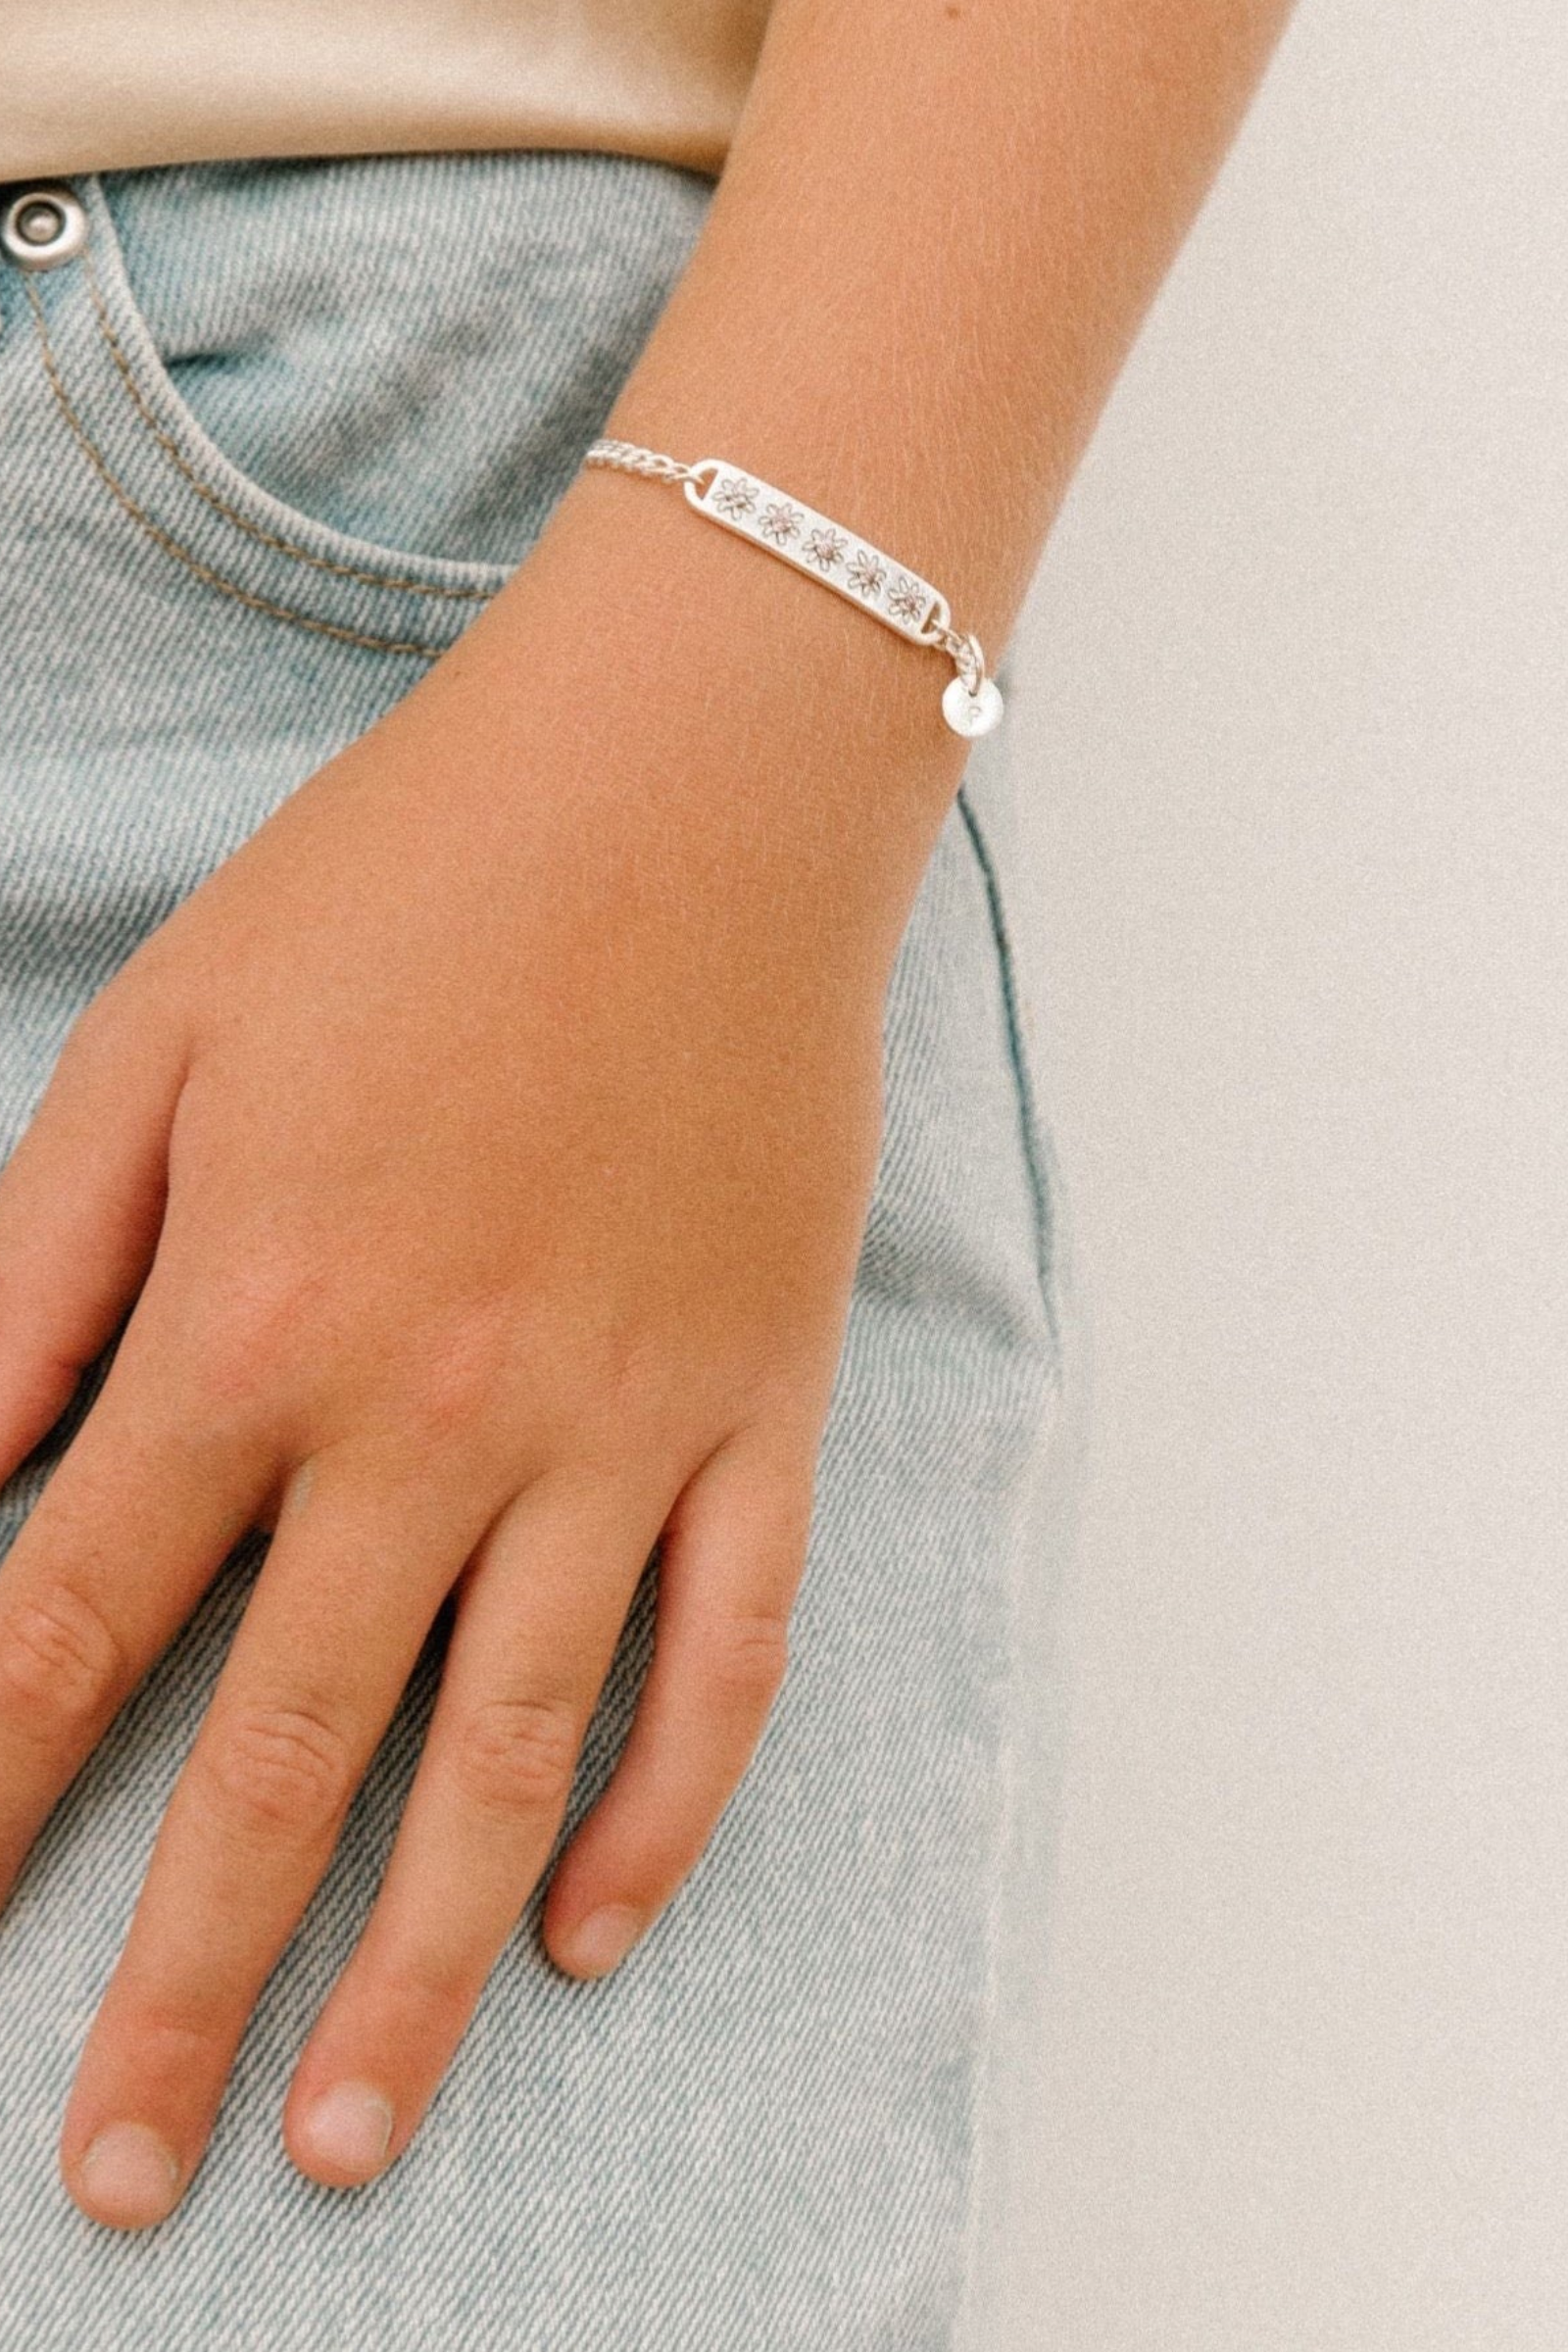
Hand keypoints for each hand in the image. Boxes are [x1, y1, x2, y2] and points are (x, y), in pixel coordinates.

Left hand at [0, 490, 960, 2229]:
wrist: (693, 785)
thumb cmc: (412, 884)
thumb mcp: (161, 1039)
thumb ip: (35, 1272)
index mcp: (254, 1317)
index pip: (63, 1627)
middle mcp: (434, 1415)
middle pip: (284, 1757)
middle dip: (186, 1990)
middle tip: (123, 2180)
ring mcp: (620, 1427)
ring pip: (508, 1757)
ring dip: (419, 1968)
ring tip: (356, 2141)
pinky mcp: (759, 1409)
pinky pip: (727, 1652)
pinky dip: (665, 1805)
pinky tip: (589, 1922)